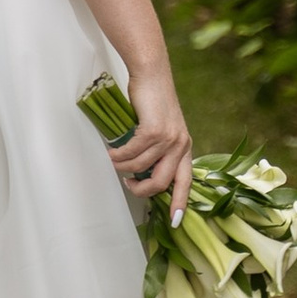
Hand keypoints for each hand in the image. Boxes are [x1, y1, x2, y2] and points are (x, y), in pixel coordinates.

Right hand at [105, 80, 193, 221]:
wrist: (152, 75)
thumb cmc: (153, 100)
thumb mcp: (162, 128)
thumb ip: (158, 150)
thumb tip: (142, 171)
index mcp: (185, 147)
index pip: (186, 182)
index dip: (180, 203)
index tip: (175, 222)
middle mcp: (181, 145)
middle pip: (160, 183)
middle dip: (141, 190)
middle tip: (128, 184)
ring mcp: (169, 139)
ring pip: (141, 167)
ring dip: (123, 167)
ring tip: (114, 160)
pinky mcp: (155, 131)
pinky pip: (132, 153)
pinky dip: (118, 155)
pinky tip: (111, 151)